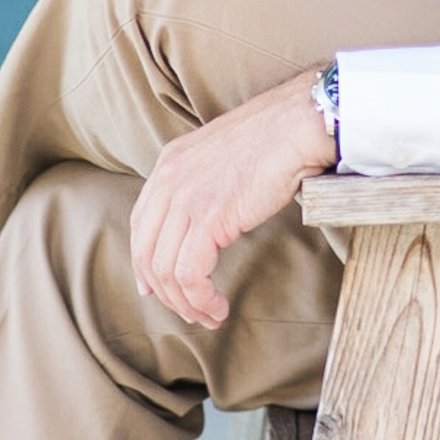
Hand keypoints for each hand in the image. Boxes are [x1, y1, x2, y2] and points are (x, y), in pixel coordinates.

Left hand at [127, 70, 337, 328]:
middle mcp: (169, 180)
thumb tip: (205, 222)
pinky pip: (190, 274)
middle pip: (146, 253)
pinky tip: (219, 306)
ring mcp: (186, 198)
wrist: (298, 124)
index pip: (140, 223)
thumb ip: (203, 182)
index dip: (143, 262)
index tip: (155, 288)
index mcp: (169, 163)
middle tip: (190, 311)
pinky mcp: (209, 218)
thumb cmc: (276, 137)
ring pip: (166, 271)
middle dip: (164, 292)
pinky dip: (201, 299)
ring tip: (210, 315)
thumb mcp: (222, 156)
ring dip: (186, 303)